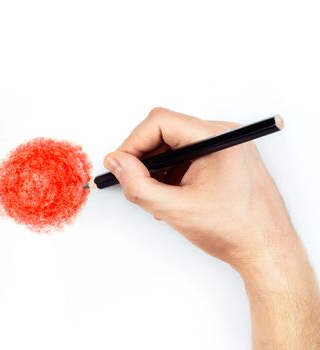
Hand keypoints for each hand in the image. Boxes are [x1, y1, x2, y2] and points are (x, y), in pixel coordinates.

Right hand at [104, 107, 293, 267]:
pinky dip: (171, 172)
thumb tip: (116, 162)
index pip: (160, 122)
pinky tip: (171, 195)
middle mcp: (223, 136)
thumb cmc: (236, 230)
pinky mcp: (223, 157)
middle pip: (166, 130)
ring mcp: (225, 146)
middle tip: (133, 180)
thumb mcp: (175, 210)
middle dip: (144, 156)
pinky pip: (186, 154)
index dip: (133, 142)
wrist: (266, 249)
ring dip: (157, 167)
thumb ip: (138, 185)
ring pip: (173, 144)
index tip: (120, 164)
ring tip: (157, 195)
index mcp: (217, 140)